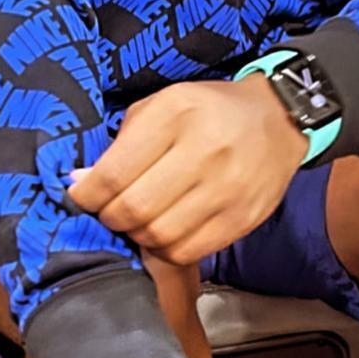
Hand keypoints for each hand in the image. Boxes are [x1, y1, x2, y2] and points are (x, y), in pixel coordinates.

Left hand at [66, 76, 307, 264]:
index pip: (115, 172)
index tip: (81, 196)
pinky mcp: (243, 219)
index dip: (87, 194)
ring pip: (159, 236)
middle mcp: (204, 151)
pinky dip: (165, 249)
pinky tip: (164, 231)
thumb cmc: (207, 110)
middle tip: (109, 211)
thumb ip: (121, 144)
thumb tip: (82, 183)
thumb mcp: (161, 106)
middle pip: (134, 209)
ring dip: (137, 235)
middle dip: (110, 217)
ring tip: (137, 220)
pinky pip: (188, 251)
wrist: (277, 120)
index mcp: (176, 114)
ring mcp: (228, 189)